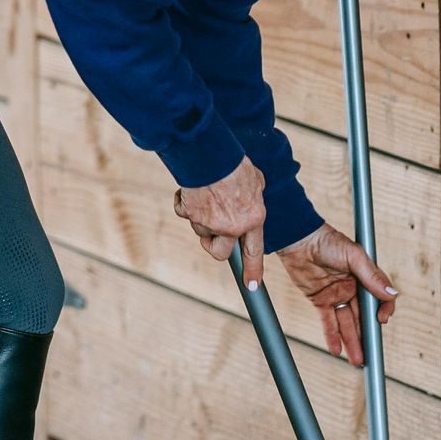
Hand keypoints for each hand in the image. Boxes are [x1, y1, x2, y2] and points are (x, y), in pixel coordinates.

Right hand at [174, 157, 268, 288]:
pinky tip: (192, 188)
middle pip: (219, 252)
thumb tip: (250, 200)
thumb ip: (253, 198)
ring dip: (200, 213)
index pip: (254, 251)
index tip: (251, 285)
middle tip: (213, 228)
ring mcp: (210, 222)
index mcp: (253, 218)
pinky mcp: (191, 213)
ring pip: (200, 228)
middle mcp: (232, 226)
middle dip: (213, 244)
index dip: (253, 270)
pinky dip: (185, 201)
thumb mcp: (256, 181)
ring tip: (208, 190)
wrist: (212, 154)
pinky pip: (184, 212)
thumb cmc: (235, 163)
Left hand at [278, 223, 397, 365]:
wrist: (299, 239)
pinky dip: (332, 336)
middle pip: (363, 316)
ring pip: (347, 323)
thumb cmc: (328, 240)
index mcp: (365, 276)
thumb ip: (372, 277)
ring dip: (352, 341)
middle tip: (371, 355)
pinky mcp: (320, 300)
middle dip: (367, 336)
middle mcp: (353, 288)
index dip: (383, 311)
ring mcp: (337, 295)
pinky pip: (329, 321)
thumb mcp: (354, 256)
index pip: (379, 299)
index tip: (381, 321)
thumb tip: (392, 295)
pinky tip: (337, 351)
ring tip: (357, 360)